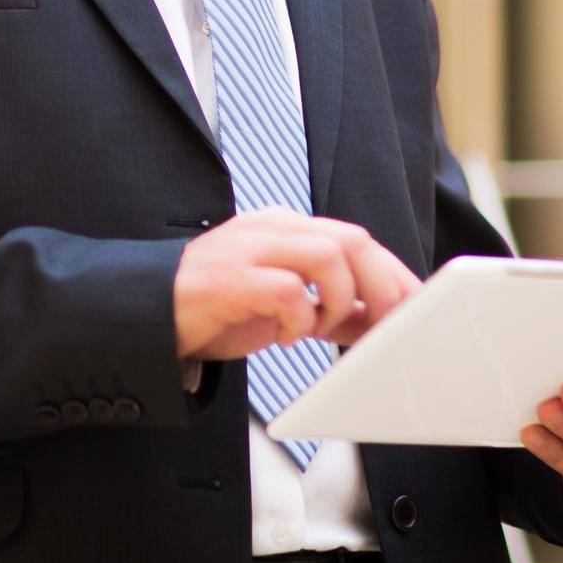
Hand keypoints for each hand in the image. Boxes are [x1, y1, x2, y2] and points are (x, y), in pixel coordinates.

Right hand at [173, 206, 420, 361]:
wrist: (147, 316)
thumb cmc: (215, 310)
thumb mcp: (282, 308)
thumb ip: (328, 307)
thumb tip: (380, 323)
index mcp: (286, 228)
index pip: (354, 237)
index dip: (392, 271)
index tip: (416, 304)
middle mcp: (271, 228)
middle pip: (351, 238)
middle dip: (383, 283)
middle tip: (393, 323)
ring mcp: (250, 248)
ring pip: (328, 254)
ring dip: (340, 299)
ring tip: (321, 327)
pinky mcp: (230, 277)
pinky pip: (287, 290)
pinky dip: (299, 318)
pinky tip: (285, 335)